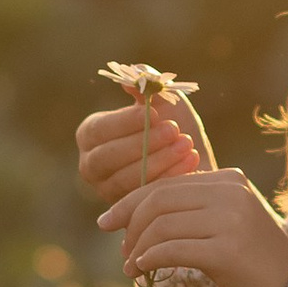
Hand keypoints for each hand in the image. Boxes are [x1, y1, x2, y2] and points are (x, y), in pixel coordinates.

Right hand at [76, 85, 212, 211]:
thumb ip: (148, 85)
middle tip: (173, 131)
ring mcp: (107, 192)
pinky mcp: (128, 213)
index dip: (125, 122)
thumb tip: (135, 73)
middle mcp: (91, 166)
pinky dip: (169, 178)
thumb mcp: (165, 101)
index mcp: (91, 135)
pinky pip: (143, 199)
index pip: (98, 130)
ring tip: (187, 145)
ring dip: (158, 160)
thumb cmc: (176, 128)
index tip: (155, 113)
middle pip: (105, 158)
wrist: (196, 162)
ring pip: (124, 180)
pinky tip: (191, 162)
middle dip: (141, 144)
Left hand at [102, 165, 287, 286]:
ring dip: (137, 248)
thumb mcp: (221, 224)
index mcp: (228, 180)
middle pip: (159, 201)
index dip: (130, 202)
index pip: (166, 184)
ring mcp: (231, 219)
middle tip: (122, 251)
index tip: (106, 221)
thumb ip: (189, 211)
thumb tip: (132, 213)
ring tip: (132, 267)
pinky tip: (142, 271)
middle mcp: (231, 192)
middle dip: (130, 226)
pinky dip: (149, 260)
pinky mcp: (227, 250)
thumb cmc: (250, 263)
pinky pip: (171, 250)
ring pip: (161, 225)